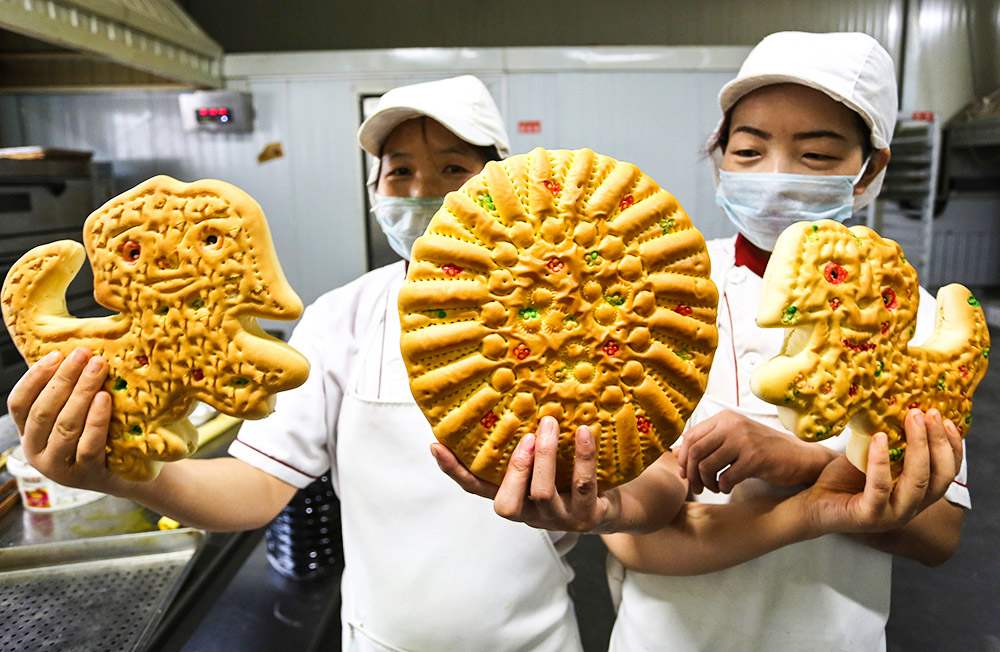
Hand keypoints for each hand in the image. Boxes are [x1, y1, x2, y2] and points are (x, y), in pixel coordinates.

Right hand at [7, 347, 122, 493]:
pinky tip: (105, 399)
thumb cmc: (102, 436)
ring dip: (82, 393)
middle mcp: (37, 452)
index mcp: (29, 434)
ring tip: (98, 368)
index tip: (57, 354)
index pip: (19, 403)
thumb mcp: (76, 415)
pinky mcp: (86, 476)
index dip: (35, 377)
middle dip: (64, 379)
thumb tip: (79, 351)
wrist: (129, 475)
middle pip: (44, 411)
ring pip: (65, 425)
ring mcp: (59, 468)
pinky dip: (96, 420)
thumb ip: (68, 392)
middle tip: (85, 354)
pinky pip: (89, 445)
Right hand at [432, 416, 622, 532]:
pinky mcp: (586, 517)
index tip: (437, 445)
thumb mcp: (544, 463)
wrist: (610, 504)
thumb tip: (511, 396)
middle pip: (506, 504)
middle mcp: (530, 515)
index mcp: (513, 497)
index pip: (475, 489)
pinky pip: (583, 486)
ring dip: (545, 456)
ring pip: (542, 493)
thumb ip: (525, 443)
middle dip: (515, 466)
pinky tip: (585, 432)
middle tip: (527, 433)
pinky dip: (583, 457)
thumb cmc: (570, 476)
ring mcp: (557, 520)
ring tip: (550, 423)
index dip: (455, 472)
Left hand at [676, 410, 835, 493]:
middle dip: (691, 473)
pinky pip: (726, 477)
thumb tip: (673, 454)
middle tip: (696, 487)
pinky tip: (727, 488)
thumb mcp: (733, 439)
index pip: (690, 436)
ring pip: (707, 465)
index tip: (686, 473)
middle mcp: (733, 425)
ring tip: (714, 488)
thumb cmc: (763, 449)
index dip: (683, 458)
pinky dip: (722, 487)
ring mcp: (744, 441)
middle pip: (695, 451)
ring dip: (706, 482)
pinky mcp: (755, 458)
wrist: (799, 456)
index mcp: (725, 418)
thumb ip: (706, 443)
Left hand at [801, 409, 962, 534]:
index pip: (947, 472)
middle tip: (928, 412)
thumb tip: (902, 406)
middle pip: (939, 476)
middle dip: (937, 441)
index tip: (949, 420)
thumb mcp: (874, 455)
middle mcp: (912, 507)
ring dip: (918, 446)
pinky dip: (881, 462)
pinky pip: (880, 488)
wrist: (815, 503)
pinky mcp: (869, 517)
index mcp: (918, 493)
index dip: (952, 447)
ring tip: (912, 418)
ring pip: (917, 481)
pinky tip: (879, 438)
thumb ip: (893, 442)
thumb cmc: (846, 478)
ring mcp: (893, 515)